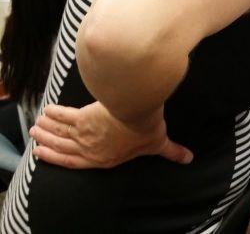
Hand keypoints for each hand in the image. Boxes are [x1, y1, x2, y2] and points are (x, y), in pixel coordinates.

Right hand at [30, 102, 192, 168]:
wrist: (137, 110)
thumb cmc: (147, 129)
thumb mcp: (159, 143)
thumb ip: (171, 152)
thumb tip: (189, 158)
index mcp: (104, 159)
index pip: (77, 162)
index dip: (60, 159)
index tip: (46, 155)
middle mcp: (90, 148)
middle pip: (63, 147)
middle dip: (49, 143)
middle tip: (37, 138)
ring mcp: (83, 134)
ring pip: (60, 132)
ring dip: (48, 129)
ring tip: (38, 124)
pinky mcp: (82, 117)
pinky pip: (64, 116)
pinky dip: (55, 113)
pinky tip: (48, 109)